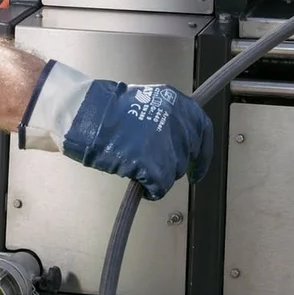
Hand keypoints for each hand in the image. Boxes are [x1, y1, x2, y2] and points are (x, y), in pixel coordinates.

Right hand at [18, 62, 212, 199]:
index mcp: (178, 104)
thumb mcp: (148, 103)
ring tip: (143, 171)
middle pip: (187, 155)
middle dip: (174, 165)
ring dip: (161, 176)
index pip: (204, 132)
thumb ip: (167, 120)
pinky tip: (143, 186)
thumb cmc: (109, 110)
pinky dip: (152, 190)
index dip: (203, 155)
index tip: (198, 169)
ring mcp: (166, 143)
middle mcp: (177, 121)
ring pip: (174, 172)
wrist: (89, 116)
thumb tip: (178, 141)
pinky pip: (159, 186)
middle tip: (160, 168)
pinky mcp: (152, 163)